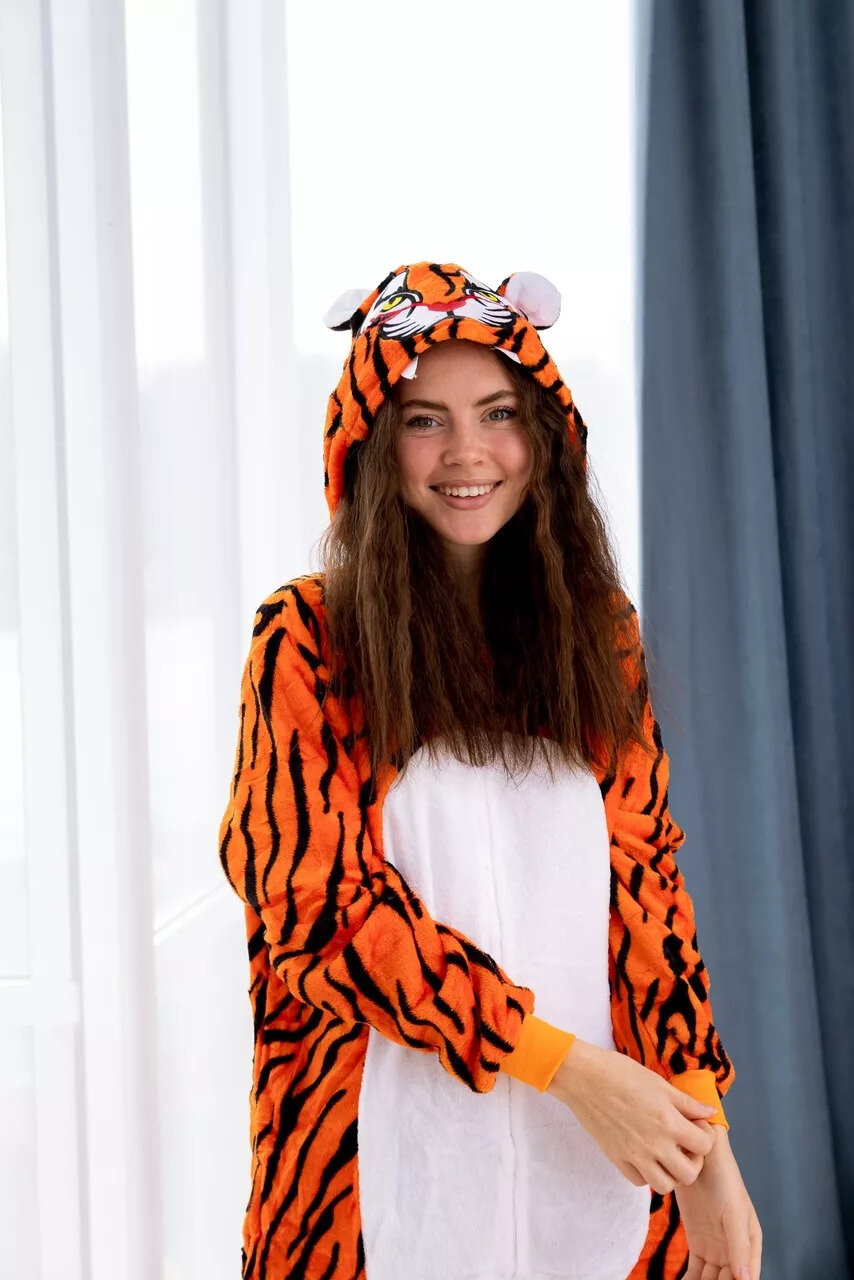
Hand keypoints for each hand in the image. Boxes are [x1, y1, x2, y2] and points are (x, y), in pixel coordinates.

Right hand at [547, 1040, 717, 1191]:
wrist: (583, 1077)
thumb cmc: (621, 1073)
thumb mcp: (659, 1083)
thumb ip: (687, 1102)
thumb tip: (710, 1113)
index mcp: (668, 1121)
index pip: (705, 1147)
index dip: (705, 1136)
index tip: (695, 1126)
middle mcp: (654, 1144)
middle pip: (689, 1175)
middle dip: (692, 1161)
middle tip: (684, 1145)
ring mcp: (634, 1155)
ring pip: (665, 1185)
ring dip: (670, 1173)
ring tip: (666, 1153)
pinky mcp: (617, 1159)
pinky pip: (640, 1182)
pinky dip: (646, 1173)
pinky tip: (645, 1154)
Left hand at [675, 1123, 762, 1279]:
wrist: (700, 1155)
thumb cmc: (724, 1179)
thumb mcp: (733, 1211)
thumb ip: (739, 1246)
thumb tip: (745, 1279)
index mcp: (751, 1243)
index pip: (746, 1277)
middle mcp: (735, 1250)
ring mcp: (716, 1248)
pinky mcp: (698, 1243)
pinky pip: (694, 1272)